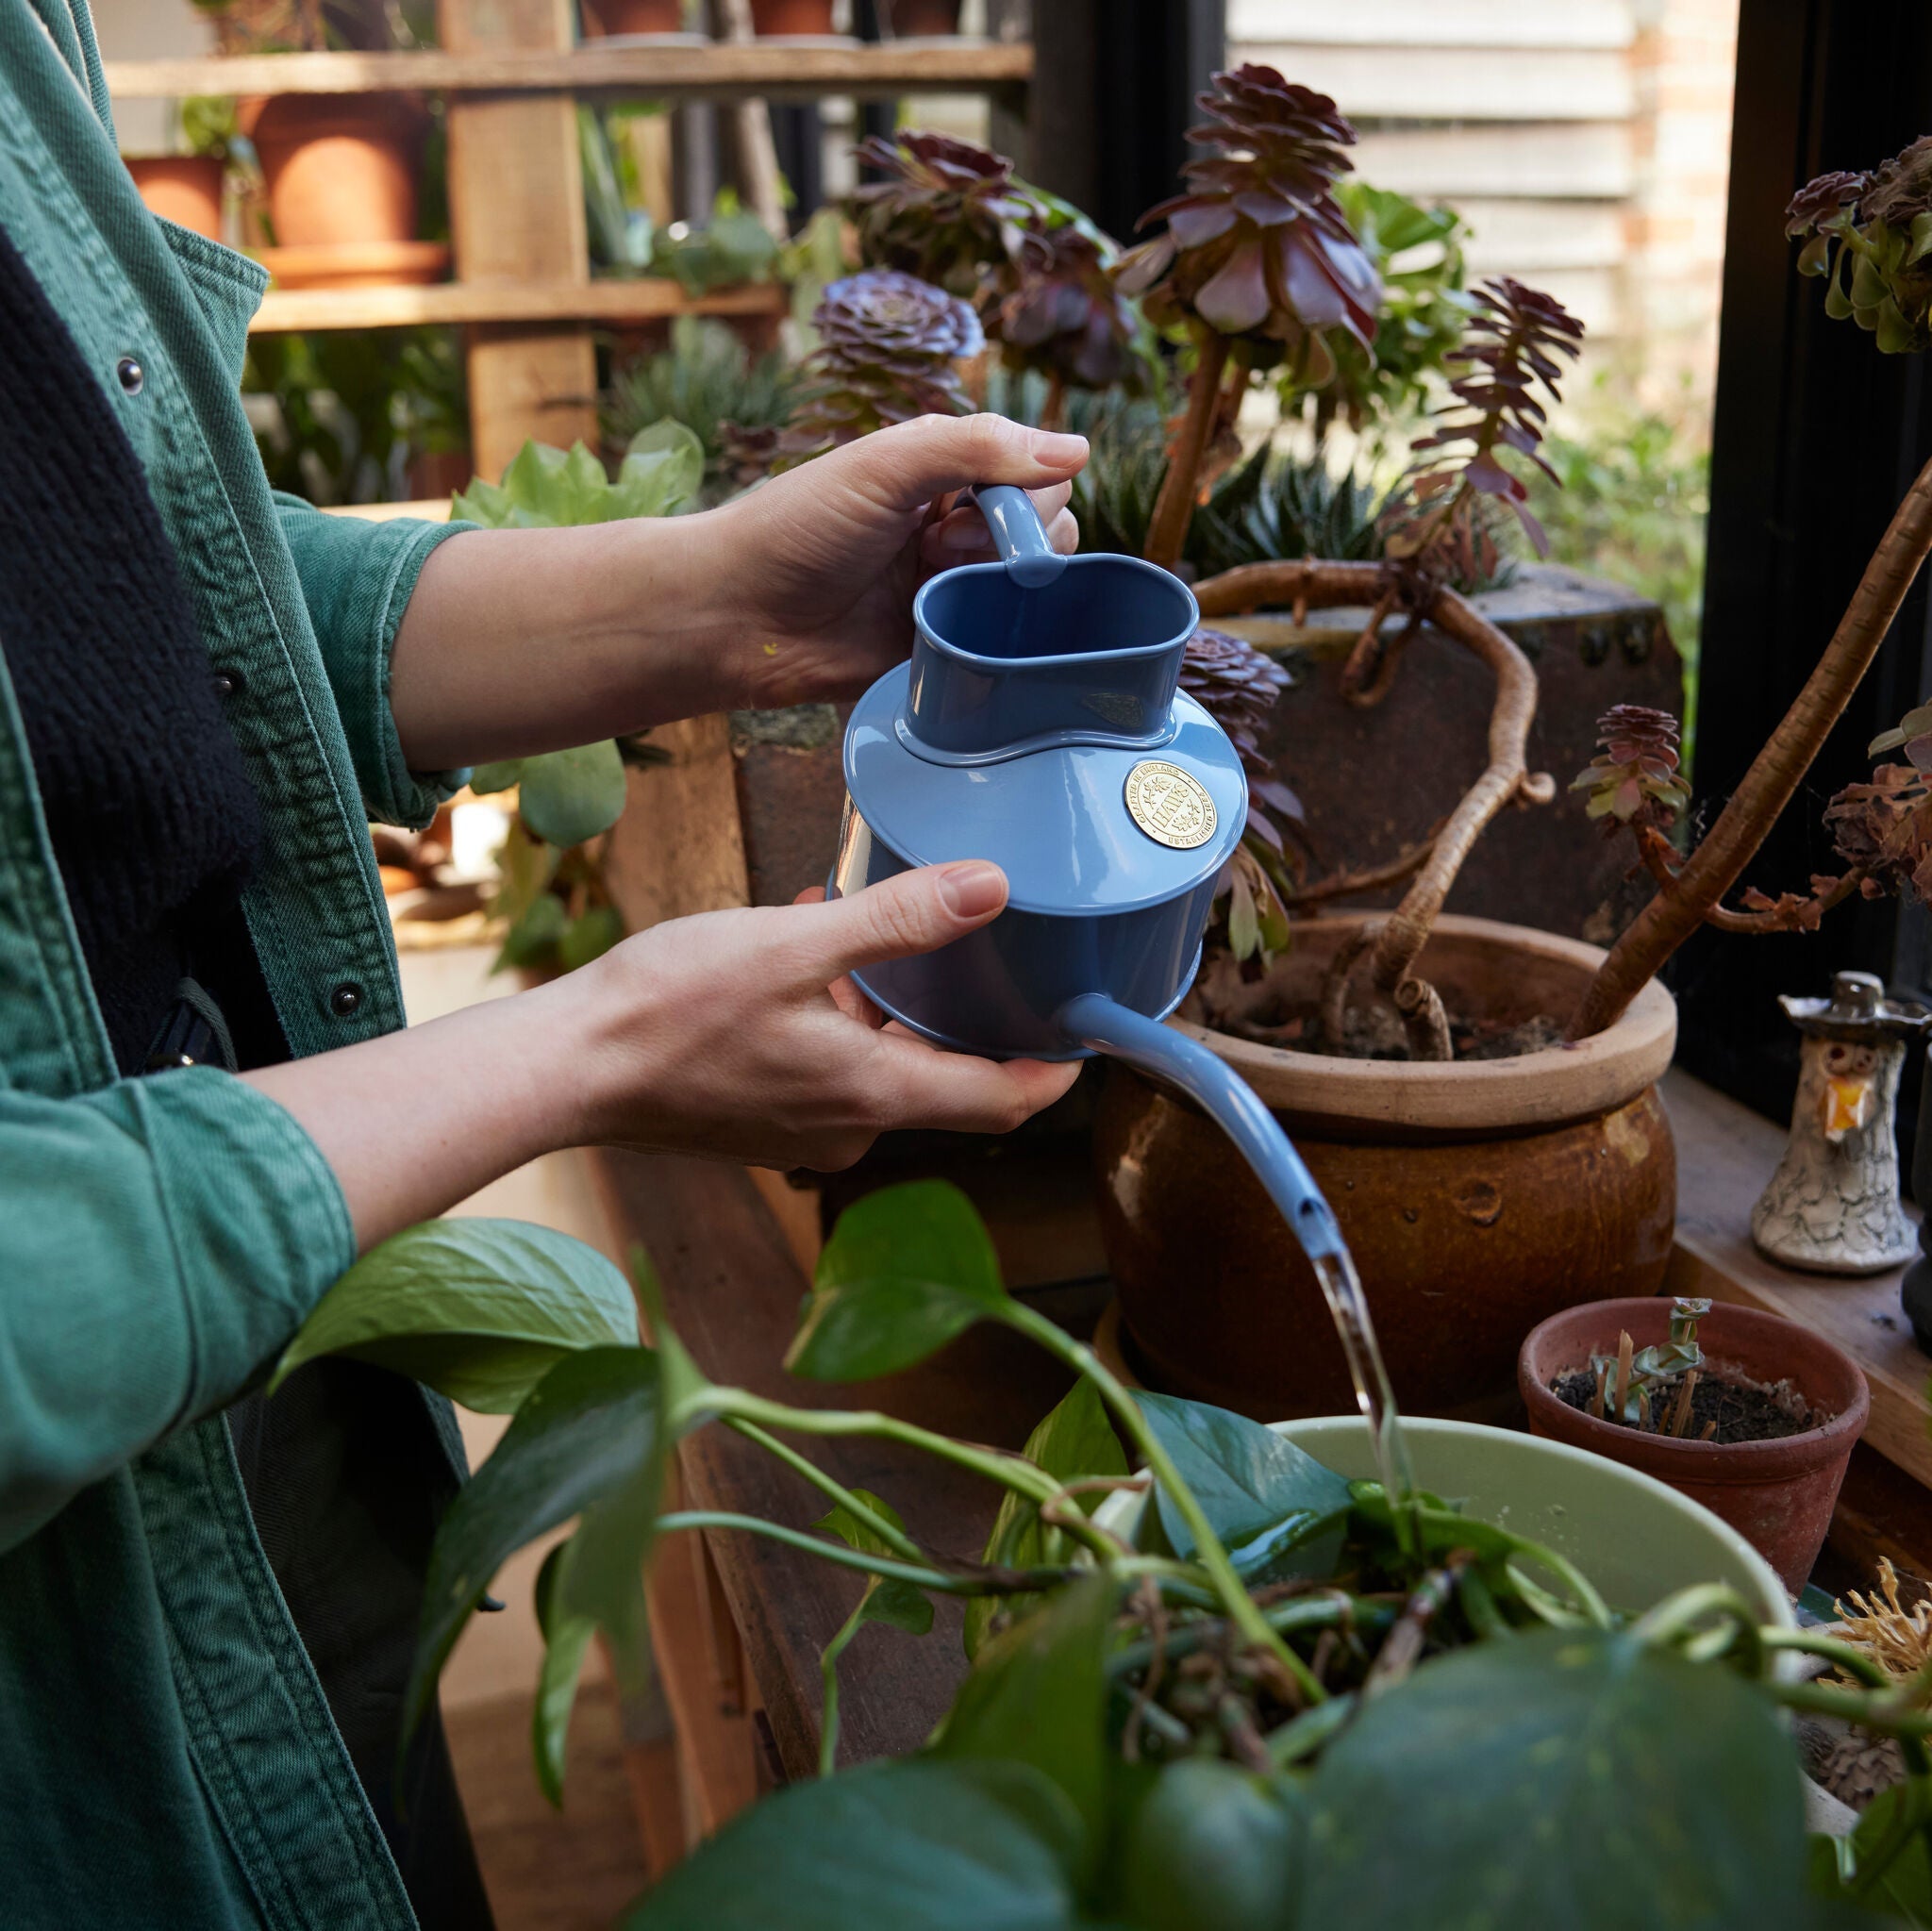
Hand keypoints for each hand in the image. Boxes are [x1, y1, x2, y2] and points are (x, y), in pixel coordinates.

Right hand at [569, 858, 1080, 1169]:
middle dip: (949, 1009)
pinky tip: (795, 948)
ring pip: (874, 1061)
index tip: (1084, 1034)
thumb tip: (990, 887)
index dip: (1052, 1072)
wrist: (567, 1070)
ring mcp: (801, 1128)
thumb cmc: (670, 1009)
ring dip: (875, 999)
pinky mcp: (759, 1118)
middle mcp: (849, 1126)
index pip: (1001, 1100)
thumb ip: (896, 921)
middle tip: (964, 944)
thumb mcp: (793, 946)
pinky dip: (828, 1013)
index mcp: (874, 1092)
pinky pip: (823, 1064)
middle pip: (937, 1074)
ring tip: (848, 922)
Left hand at [698, 412, 1087, 711]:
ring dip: (1003, 590)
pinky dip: (1002, 637)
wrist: (737, 617)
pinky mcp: (945, 645)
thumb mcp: (886, 466)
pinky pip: (1004, 641)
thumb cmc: (798, 529)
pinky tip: (969, 634)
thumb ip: (976, 447)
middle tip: (944, 551)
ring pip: (1033, 587)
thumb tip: (1079, 448)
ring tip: (940, 592)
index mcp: (941, 472)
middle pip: (1045, 528)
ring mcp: (952, 588)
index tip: (964, 515)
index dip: (1022, 494)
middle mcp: (954, 527)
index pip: (1033, 470)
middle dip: (1013, 541)